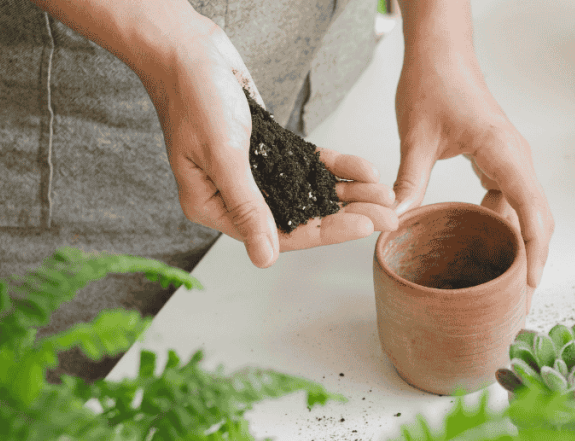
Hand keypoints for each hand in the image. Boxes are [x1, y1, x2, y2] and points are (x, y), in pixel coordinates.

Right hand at [32, 0, 397, 268]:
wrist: (184, 47)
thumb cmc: (193, 96)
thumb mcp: (223, 154)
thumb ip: (247, 206)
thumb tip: (264, 258)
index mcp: (214, 206)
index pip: (280, 233)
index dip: (326, 232)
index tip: (363, 226)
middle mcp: (236, 194)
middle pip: (302, 216)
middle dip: (348, 217)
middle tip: (390, 217)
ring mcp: (254, 172)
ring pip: (310, 193)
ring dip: (349, 195)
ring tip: (387, 196)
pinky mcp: (269, 148)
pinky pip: (309, 165)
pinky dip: (337, 168)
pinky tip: (366, 171)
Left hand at [392, 38, 552, 308]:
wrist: (441, 53)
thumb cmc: (435, 82)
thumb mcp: (416, 135)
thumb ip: (410, 179)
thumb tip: (398, 218)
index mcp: (503, 152)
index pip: (531, 210)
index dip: (534, 251)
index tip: (530, 283)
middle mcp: (516, 157)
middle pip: (538, 217)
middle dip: (533, 258)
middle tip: (518, 299)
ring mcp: (511, 159)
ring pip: (528, 210)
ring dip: (522, 243)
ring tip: (506, 281)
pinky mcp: (500, 159)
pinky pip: (512, 199)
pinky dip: (506, 224)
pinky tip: (485, 241)